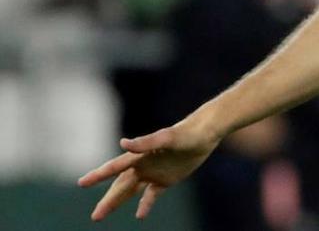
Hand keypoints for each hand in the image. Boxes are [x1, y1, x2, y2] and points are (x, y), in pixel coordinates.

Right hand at [77, 117, 221, 220]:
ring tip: (101, 215)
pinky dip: (145, 205)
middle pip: (120, 185)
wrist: (205, 133)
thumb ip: (145, 142)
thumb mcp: (167, 138)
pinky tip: (140, 216)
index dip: (98, 175)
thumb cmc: (186, 133)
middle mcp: (143, 165)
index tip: (82, 183)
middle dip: (108, 200)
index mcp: (140, 156)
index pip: (114, 167)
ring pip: (131, 191)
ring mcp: (154, 173)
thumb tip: (122, 143)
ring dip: (118, 202)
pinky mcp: (167, 179)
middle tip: (95, 216)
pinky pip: (151, 195)